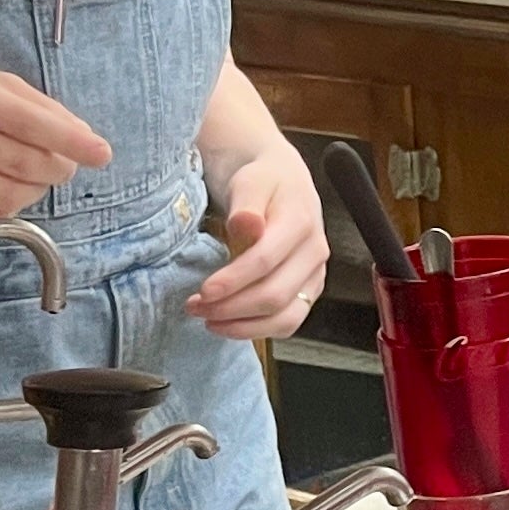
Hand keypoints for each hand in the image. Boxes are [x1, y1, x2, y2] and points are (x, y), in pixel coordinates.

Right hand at [0, 67, 108, 225]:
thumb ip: (39, 106)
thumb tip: (83, 137)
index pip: (31, 123)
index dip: (73, 142)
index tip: (102, 154)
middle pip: (27, 164)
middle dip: (60, 167)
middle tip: (64, 162)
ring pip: (11, 195)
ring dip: (38, 188)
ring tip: (34, 172)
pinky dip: (9, 204)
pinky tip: (3, 184)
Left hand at [191, 133, 324, 341]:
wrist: (282, 179)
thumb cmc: (261, 180)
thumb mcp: (249, 181)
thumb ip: (247, 205)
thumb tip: (247, 226)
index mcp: (301, 221)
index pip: (267, 261)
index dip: (234, 280)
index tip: (203, 291)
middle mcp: (315, 251)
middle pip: (275, 295)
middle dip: (231, 307)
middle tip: (194, 307)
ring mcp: (315, 274)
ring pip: (285, 317)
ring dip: (243, 326)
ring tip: (207, 321)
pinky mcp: (309, 289)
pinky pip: (288, 322)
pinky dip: (257, 330)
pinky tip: (229, 324)